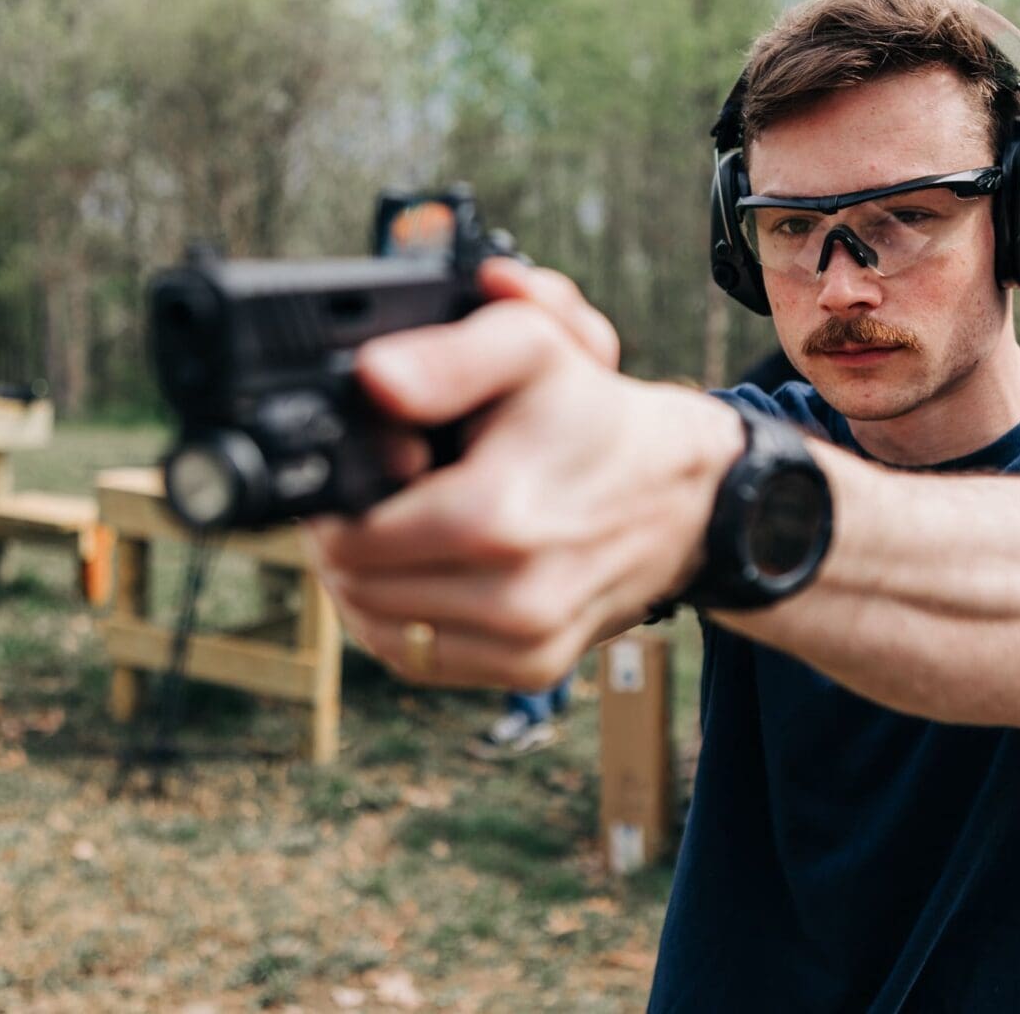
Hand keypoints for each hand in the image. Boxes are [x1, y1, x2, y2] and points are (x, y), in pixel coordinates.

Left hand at [303, 272, 741, 690]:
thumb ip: (446, 356)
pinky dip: (405, 621)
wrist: (684, 493)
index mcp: (497, 518)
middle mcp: (513, 597)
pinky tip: (420, 575)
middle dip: (346, 542)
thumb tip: (374, 380)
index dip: (335, 502)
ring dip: (367, 585)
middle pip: (356, 588)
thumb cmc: (595, 416)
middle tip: (372, 498)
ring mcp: (525, 643)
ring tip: (394, 533)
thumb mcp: (530, 349)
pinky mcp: (532, 670)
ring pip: (380, 631)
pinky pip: (423, 661)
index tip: (365, 472)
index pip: (348, 538)